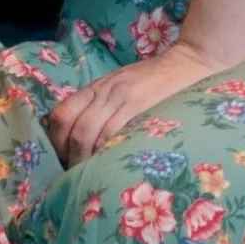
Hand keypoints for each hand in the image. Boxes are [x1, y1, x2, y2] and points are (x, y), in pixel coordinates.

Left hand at [44, 41, 221, 165]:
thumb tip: (81, 140)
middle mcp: (104, 92)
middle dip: (71, 158)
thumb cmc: (154, 81)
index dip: (56, 143)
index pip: (61, 115)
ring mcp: (122, 99)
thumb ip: (101, 107)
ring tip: (92, 179)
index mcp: (95, 88)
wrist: (188, 64)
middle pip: (73, 129)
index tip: (63, 162)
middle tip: (76, 177)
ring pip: (90, 135)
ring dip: (86, 161)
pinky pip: (115, 134)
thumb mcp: (120, 88)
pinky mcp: (141, 107)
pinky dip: (107, 154)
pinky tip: (111, 168)